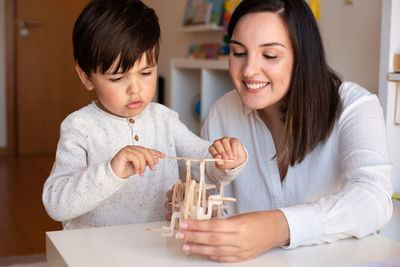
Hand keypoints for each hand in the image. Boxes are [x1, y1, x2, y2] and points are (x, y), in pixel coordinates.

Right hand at [110, 145, 164, 178]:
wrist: (114, 175)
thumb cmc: (125, 170)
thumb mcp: (139, 167)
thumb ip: (146, 163)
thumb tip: (156, 160)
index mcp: (136, 150)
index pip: (148, 150)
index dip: (156, 152)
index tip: (164, 156)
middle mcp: (132, 148)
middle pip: (146, 151)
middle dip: (151, 160)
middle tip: (153, 169)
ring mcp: (128, 149)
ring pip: (141, 155)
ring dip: (143, 166)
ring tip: (141, 173)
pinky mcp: (124, 153)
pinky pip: (135, 158)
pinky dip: (137, 165)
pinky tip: (136, 171)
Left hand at [175, 210, 289, 261]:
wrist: (276, 229)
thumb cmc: (258, 219)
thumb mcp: (240, 216)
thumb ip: (223, 222)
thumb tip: (204, 225)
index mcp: (239, 225)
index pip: (213, 226)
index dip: (197, 226)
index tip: (185, 224)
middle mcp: (240, 239)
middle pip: (211, 239)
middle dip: (193, 238)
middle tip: (180, 235)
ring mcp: (241, 250)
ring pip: (215, 251)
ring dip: (198, 249)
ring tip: (185, 246)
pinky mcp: (243, 258)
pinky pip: (224, 258)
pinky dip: (211, 256)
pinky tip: (201, 252)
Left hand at [209, 137, 246, 168]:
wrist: (237, 160)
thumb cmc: (228, 161)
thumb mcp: (223, 165)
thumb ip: (220, 163)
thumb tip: (219, 161)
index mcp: (213, 148)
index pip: (211, 149)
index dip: (214, 153)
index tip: (219, 158)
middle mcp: (218, 142)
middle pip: (217, 143)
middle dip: (222, 152)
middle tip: (226, 158)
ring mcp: (226, 140)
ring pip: (225, 142)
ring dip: (228, 151)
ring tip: (231, 158)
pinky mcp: (233, 140)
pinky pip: (233, 143)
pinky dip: (234, 150)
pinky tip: (234, 156)